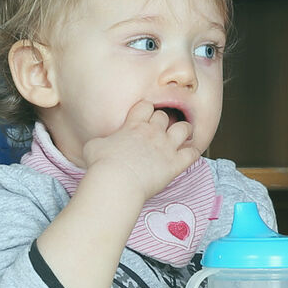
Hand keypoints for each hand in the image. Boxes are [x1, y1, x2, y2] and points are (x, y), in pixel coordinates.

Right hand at [82, 100, 199, 203]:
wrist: (116, 181)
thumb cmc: (101, 164)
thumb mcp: (94, 145)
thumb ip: (103, 140)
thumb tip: (103, 143)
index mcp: (133, 125)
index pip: (145, 106)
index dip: (145, 110)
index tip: (143, 118)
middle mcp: (153, 132)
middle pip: (164, 116)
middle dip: (161, 122)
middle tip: (158, 132)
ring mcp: (167, 147)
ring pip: (184, 128)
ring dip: (183, 131)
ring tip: (179, 137)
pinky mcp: (176, 163)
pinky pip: (193, 153)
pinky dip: (193, 152)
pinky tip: (189, 154)